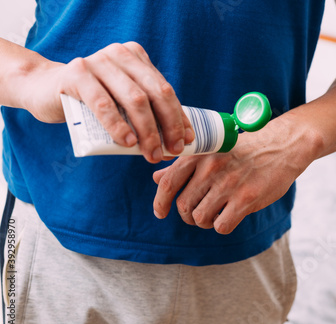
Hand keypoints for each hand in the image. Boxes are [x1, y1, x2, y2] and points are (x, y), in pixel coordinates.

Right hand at [23, 42, 193, 162]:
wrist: (45, 90)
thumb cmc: (90, 100)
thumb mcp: (122, 103)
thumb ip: (146, 114)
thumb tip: (177, 143)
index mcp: (136, 58)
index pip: (165, 90)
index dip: (179, 117)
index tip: (187, 141)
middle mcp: (120, 54)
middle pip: (155, 93)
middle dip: (168, 126)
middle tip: (171, 151)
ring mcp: (98, 61)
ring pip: (134, 99)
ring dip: (148, 131)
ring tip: (151, 153)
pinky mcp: (76, 74)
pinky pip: (104, 104)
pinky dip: (119, 126)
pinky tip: (128, 142)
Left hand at [152, 116, 318, 233]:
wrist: (281, 147)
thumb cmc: (244, 150)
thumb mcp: (211, 151)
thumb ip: (183, 165)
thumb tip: (156, 178)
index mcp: (200, 155)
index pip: (168, 183)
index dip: (159, 202)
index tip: (160, 213)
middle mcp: (211, 169)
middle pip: (183, 205)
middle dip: (187, 215)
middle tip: (197, 213)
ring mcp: (228, 184)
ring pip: (200, 218)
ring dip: (204, 222)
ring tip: (214, 214)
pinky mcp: (246, 199)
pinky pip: (221, 225)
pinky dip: (221, 225)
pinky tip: (229, 216)